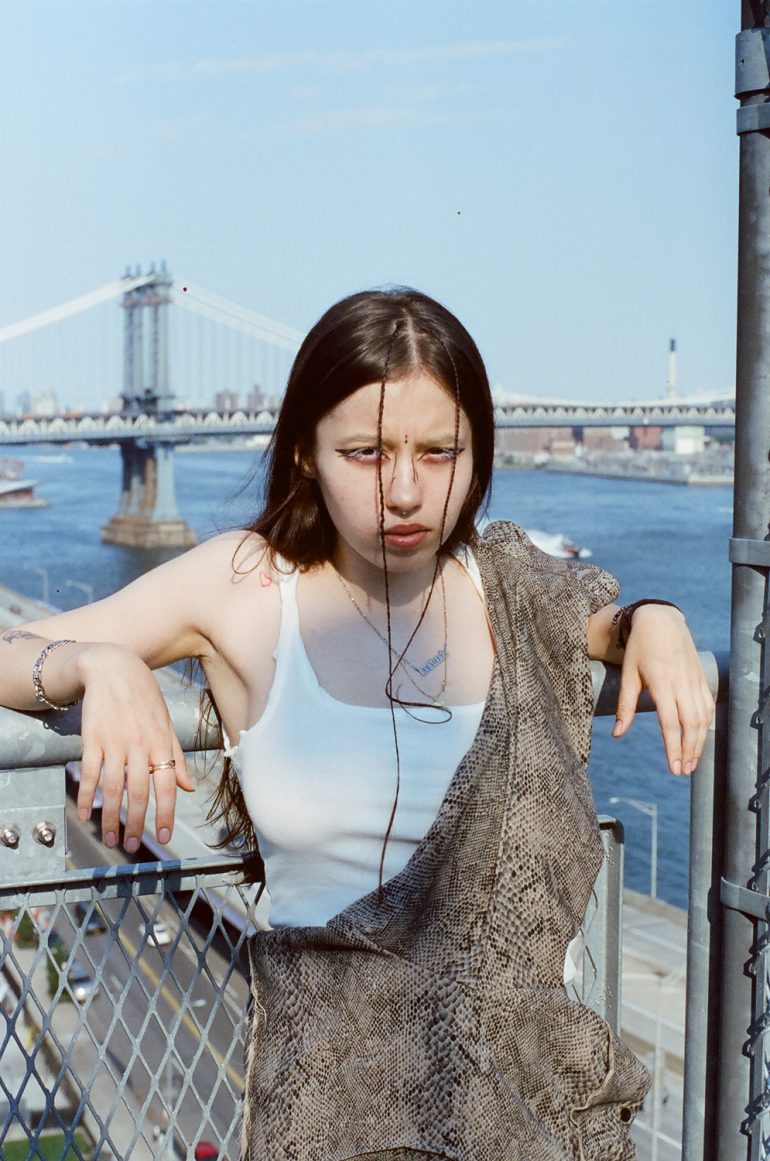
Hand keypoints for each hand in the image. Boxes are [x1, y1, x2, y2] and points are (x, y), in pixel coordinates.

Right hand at [74, 643, 193, 851]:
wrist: (114, 669)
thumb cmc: (145, 699)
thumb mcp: (166, 724)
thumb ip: (177, 758)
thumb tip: (189, 788)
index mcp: (162, 743)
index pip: (167, 786)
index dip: (165, 813)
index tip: (164, 837)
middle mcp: (140, 745)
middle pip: (139, 792)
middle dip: (135, 823)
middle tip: (130, 846)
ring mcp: (115, 742)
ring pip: (113, 787)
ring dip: (110, 816)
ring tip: (108, 837)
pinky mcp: (93, 738)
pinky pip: (91, 772)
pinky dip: (87, 794)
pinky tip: (86, 812)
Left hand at [612, 606, 714, 774]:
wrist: (661, 620)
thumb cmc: (639, 648)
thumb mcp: (628, 675)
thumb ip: (624, 706)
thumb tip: (617, 735)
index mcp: (662, 684)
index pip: (670, 723)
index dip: (673, 748)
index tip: (673, 768)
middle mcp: (681, 684)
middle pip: (691, 725)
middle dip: (689, 751)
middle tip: (683, 771)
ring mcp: (694, 680)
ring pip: (703, 717)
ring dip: (699, 742)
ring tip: (692, 762)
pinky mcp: (701, 677)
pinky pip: (708, 705)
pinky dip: (706, 724)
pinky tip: (700, 738)